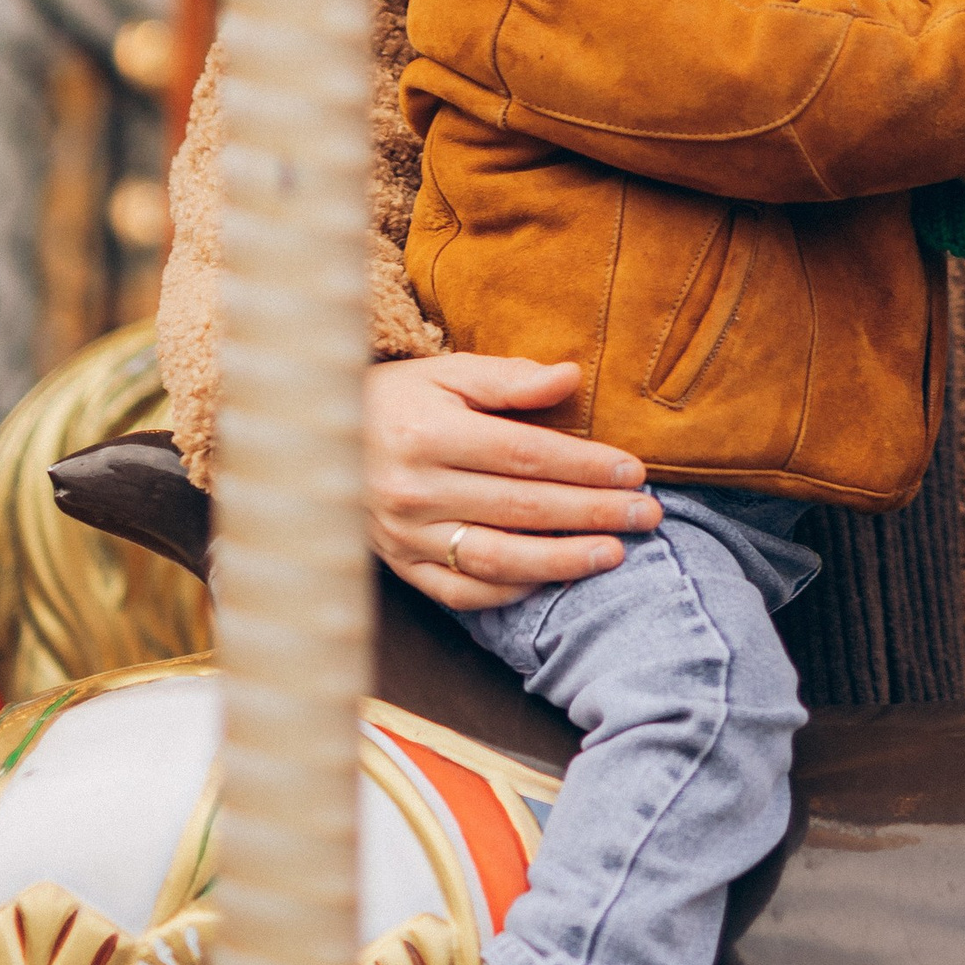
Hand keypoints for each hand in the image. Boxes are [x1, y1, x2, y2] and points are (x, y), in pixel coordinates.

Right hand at [365, 353, 659, 611]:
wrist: (317, 437)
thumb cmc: (399, 399)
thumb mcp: (447, 372)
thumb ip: (509, 378)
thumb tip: (571, 377)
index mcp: (428, 434)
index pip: (525, 455)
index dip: (586, 466)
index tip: (635, 472)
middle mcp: (413, 490)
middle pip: (520, 508)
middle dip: (592, 513)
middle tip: (647, 514)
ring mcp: (404, 535)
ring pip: (495, 559)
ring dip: (561, 560)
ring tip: (614, 553)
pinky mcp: (399, 565)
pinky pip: (461, 591)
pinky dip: (510, 590)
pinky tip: (553, 578)